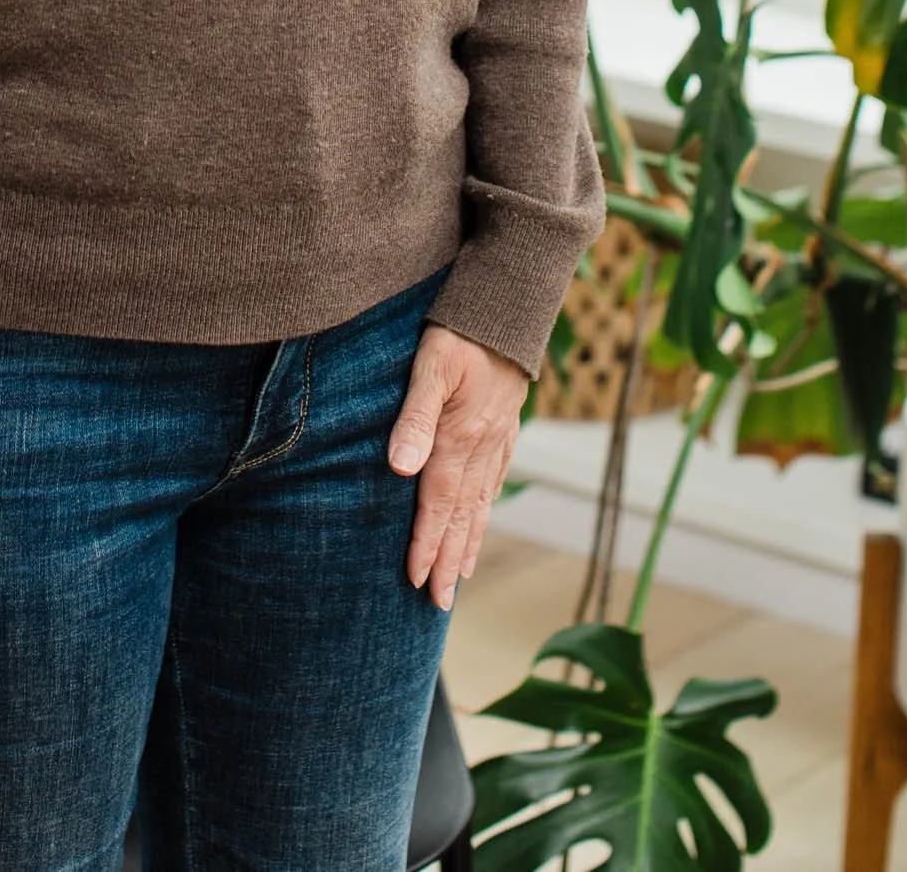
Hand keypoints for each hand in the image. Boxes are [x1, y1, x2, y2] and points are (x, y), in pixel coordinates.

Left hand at [388, 322, 527, 610]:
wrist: (507, 304)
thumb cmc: (460, 329)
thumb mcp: (431, 364)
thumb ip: (414, 416)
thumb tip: (399, 467)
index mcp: (461, 435)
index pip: (438, 500)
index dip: (425, 541)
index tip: (414, 580)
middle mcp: (483, 444)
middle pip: (461, 512)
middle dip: (447, 559)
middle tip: (437, 602)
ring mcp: (497, 437)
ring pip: (480, 501)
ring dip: (467, 541)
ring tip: (459, 577)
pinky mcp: (505, 425)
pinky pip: (495, 478)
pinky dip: (485, 507)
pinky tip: (480, 520)